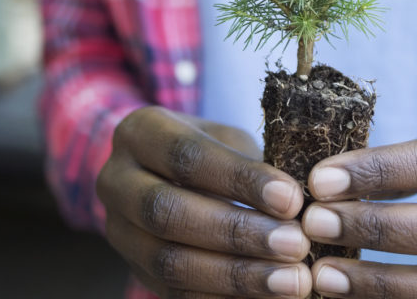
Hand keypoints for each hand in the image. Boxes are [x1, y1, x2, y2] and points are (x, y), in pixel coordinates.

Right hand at [98, 106, 312, 297]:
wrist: (166, 176)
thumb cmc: (212, 152)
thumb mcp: (228, 140)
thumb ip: (254, 165)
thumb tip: (300, 202)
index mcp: (139, 134)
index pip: (185, 156)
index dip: (239, 179)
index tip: (291, 198)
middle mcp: (116, 182)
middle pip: (168, 212)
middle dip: (237, 232)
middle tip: (295, 244)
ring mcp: (119, 233)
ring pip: (169, 262)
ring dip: (237, 275)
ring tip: (291, 280)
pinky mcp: (136, 271)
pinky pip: (176, 295)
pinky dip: (226, 298)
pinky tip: (268, 296)